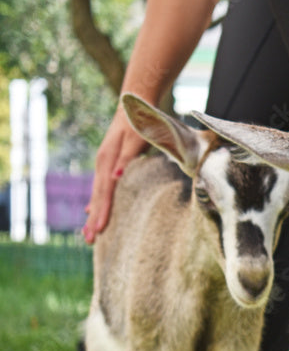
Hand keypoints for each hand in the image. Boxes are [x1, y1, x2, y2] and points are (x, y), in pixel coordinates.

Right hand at [83, 105, 149, 242]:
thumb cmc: (138, 125)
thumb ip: (127, 158)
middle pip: (98, 197)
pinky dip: (97, 203)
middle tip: (89, 240)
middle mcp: (102, 165)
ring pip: (98, 195)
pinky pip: (101, 189)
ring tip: (89, 234)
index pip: (105, 192)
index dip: (102, 211)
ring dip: (94, 215)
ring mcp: (104, 166)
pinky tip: (92, 212)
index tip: (100, 229)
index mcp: (108, 161)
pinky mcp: (108, 166)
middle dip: (94, 219)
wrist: (132, 110)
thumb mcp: (135, 140)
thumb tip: (117, 176)